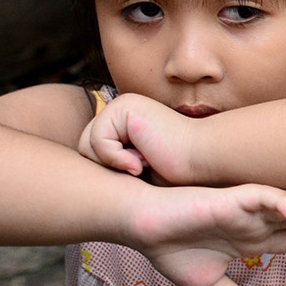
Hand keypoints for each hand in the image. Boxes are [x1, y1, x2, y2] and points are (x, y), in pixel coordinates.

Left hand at [79, 93, 194, 184]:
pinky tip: (141, 161)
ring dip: (114, 164)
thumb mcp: (137, 170)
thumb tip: (81, 180)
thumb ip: (113, 165)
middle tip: (140, 171)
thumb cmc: (177, 174)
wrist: (204, 161)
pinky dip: (115, 159)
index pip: (92, 150)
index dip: (108, 171)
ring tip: (142, 166)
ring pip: (87, 145)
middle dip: (107, 167)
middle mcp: (121, 108)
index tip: (138, 175)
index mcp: (125, 121)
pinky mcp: (123, 107)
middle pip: (85, 146)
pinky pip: (98, 141)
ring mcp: (121, 105)